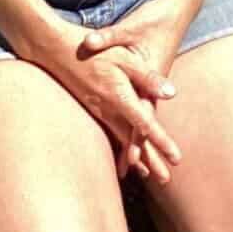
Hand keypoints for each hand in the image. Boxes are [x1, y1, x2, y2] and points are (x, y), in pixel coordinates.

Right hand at [38, 4, 186, 183]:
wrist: (56, 52)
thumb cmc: (96, 52)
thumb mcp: (126, 59)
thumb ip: (148, 77)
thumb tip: (172, 92)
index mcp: (120, 97)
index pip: (145, 126)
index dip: (161, 142)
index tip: (176, 158)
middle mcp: (108, 111)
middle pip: (133, 141)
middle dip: (151, 160)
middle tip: (167, 179)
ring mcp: (98, 113)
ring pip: (121, 141)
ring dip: (136, 159)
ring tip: (151, 175)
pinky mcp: (92, 111)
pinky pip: (109, 135)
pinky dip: (119, 149)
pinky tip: (124, 160)